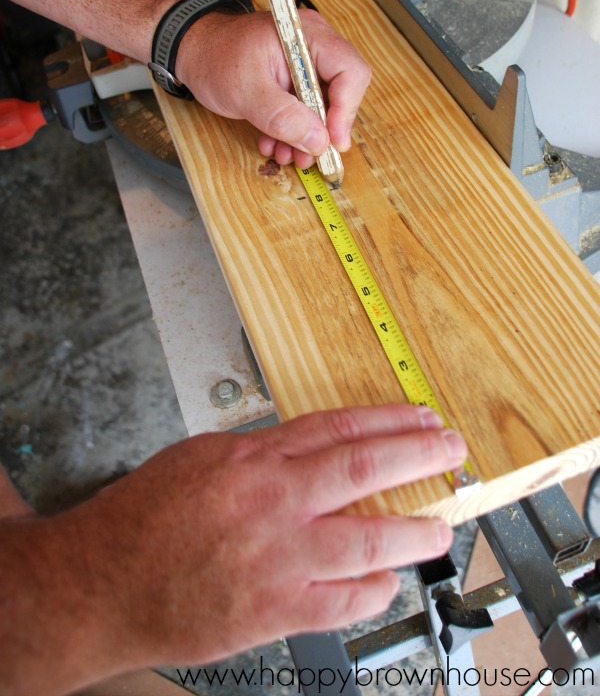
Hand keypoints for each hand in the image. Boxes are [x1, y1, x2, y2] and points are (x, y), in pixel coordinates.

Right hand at [69, 404, 464, 668]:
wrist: (100, 583)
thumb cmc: (141, 520)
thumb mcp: (199, 458)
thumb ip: (260, 454)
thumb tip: (311, 449)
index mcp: (250, 457)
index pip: (338, 426)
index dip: (389, 420)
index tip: (419, 418)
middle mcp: (270, 501)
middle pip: (365, 467)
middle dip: (419, 456)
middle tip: (450, 452)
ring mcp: (277, 558)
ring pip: (369, 539)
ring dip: (414, 531)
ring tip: (439, 526)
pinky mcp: (274, 610)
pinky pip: (343, 603)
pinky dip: (373, 593)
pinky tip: (385, 584)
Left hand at [175, 9, 370, 168]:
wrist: (193, 52)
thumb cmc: (214, 57)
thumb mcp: (246, 91)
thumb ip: (282, 116)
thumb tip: (317, 140)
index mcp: (306, 36)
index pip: (350, 72)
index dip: (346, 110)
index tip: (331, 141)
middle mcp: (313, 46)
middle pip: (343, 91)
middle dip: (324, 129)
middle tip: (309, 156)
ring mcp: (305, 64)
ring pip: (324, 106)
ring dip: (307, 136)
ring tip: (286, 155)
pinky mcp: (296, 80)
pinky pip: (306, 109)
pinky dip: (293, 130)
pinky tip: (275, 143)